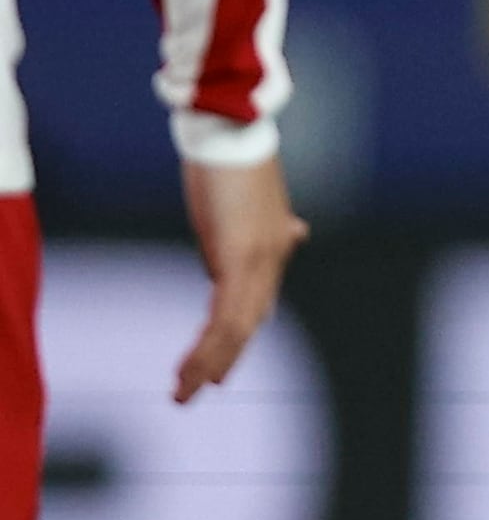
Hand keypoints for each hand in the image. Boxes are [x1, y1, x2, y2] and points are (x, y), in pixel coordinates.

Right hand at [174, 148, 303, 403]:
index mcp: (271, 246)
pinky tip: (194, 366)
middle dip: (224, 358)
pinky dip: (210, 346)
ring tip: (184, 390)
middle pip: (250, 322)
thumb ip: (232, 240)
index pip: (257, 302)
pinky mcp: (241, 256)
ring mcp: (261, 258)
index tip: (221, 365)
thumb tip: (219, 268)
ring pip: (238, 327)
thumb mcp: (233, 205)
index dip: (238, 336)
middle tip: (199, 389)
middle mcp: (273, 256)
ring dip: (210, 362)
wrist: (232, 128)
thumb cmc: (228, 158)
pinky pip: (227, 315)